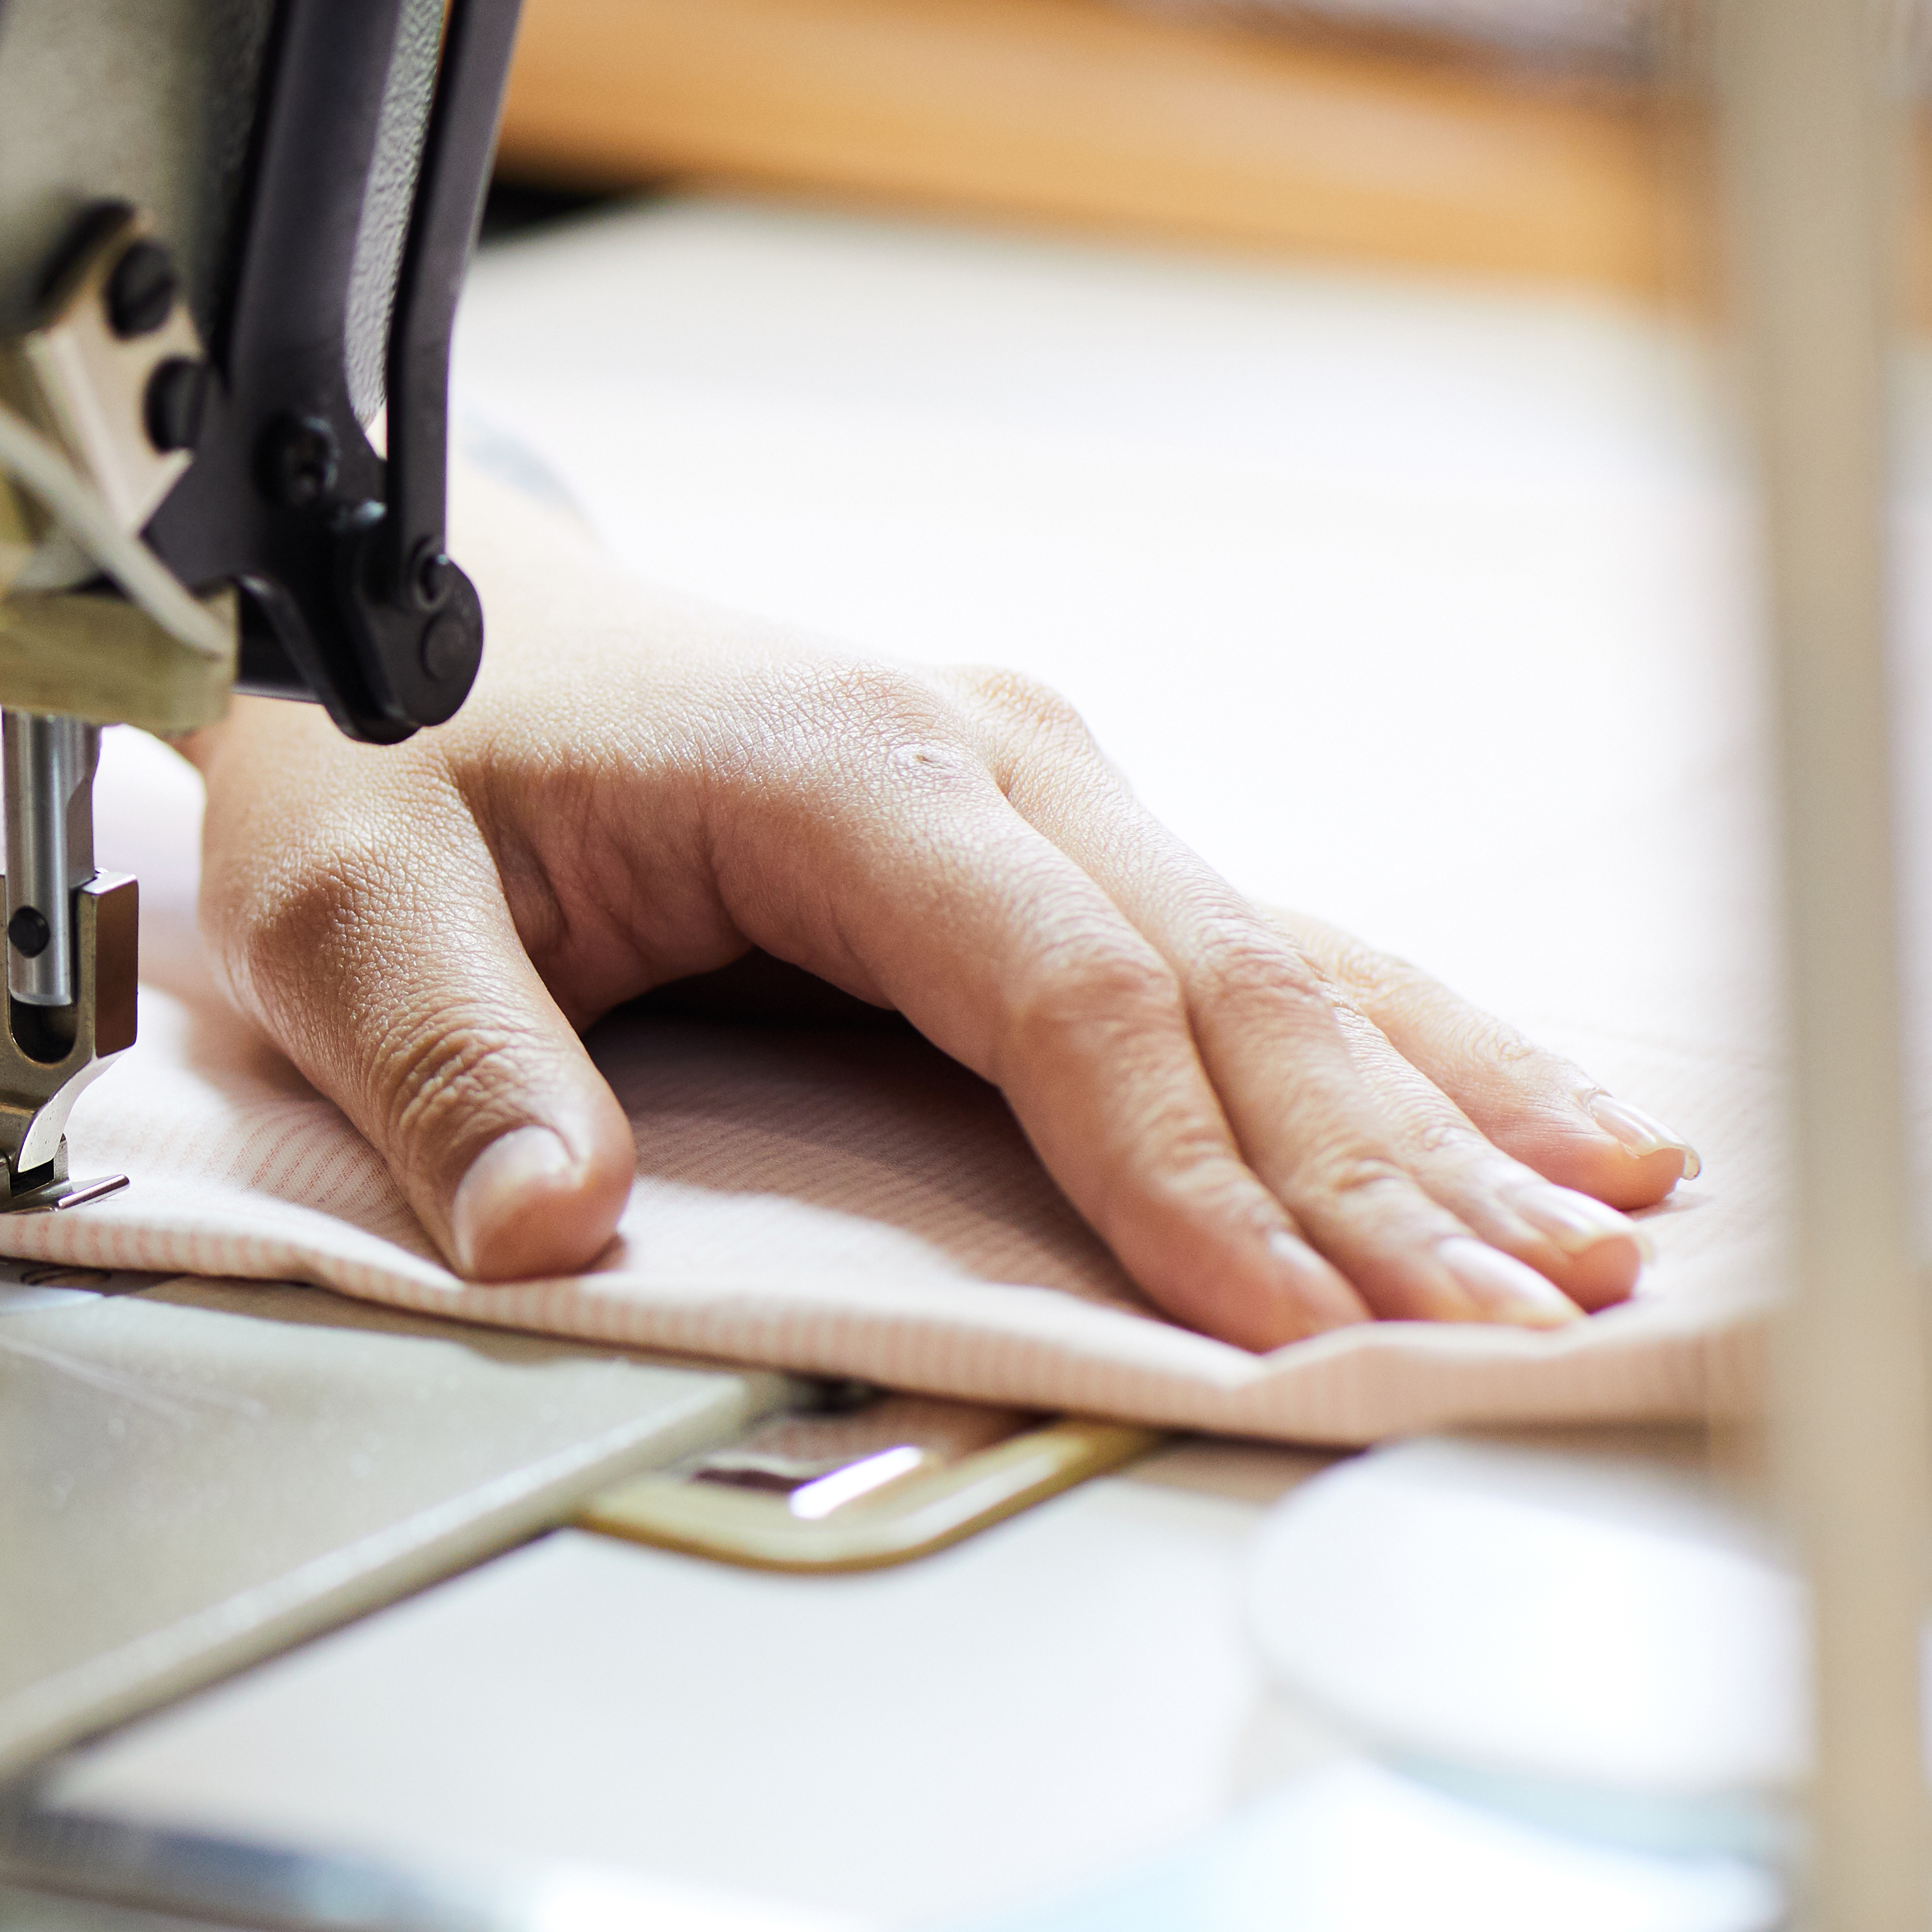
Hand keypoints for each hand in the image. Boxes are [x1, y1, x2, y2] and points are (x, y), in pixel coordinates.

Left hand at [184, 469, 1691, 1348]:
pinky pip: (1260, 955)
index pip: (1061, 993)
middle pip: (1219, 983)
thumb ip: (449, 1066)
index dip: (1179, 1170)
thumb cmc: (389, 741)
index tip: (1274, 1322)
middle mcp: (986, 755)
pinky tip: (1550, 1129)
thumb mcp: (344, 900)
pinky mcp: (1055, 841)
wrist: (404, 603)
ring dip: (1434, 1118)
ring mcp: (1043, 788)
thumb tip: (544, 1229)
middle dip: (1371, 1171)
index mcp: (839, 762)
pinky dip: (1407, 1051)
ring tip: (1588, 1249)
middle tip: (1502, 1328)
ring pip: (1280, 968)